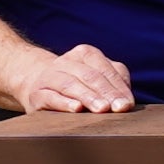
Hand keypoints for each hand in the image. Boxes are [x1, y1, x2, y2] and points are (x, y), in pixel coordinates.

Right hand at [16, 43, 137, 115]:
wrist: (38, 85)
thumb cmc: (79, 84)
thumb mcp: (98, 77)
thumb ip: (114, 84)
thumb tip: (126, 101)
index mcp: (85, 54)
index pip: (106, 70)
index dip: (119, 87)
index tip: (128, 104)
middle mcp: (66, 62)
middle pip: (90, 77)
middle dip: (107, 93)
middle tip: (119, 108)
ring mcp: (49, 76)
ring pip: (70, 85)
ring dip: (88, 97)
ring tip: (102, 109)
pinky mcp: (36, 94)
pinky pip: (50, 97)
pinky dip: (64, 103)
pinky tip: (76, 109)